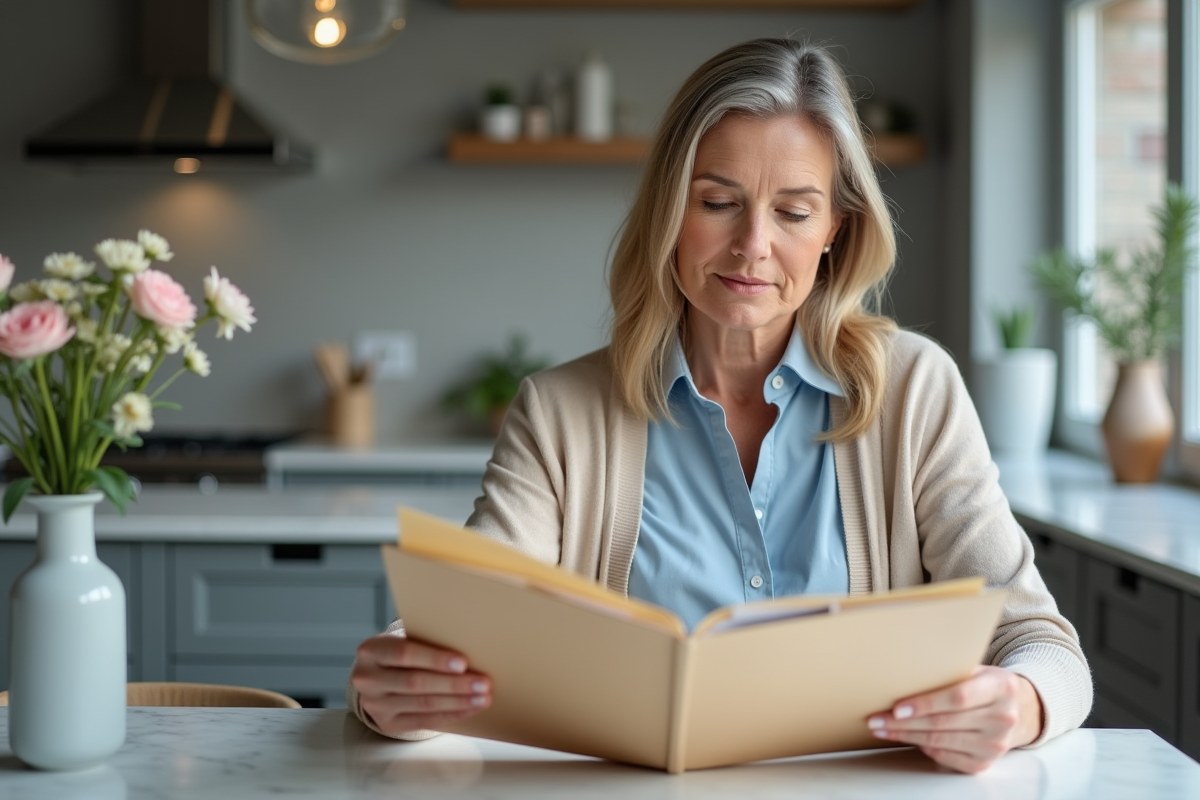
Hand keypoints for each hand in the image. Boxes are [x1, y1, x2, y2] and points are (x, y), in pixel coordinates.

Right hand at [351, 633, 491, 735]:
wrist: (376, 676)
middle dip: (454, 684)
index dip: (434, 659)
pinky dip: (451, 714)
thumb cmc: (400, 653)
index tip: (463, 663)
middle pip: (416, 682)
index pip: (404, 654)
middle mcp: (367, 679)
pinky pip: (424, 721)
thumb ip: (425, 642)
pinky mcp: (387, 723)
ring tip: (482, 697)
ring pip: (423, 704)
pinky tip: (469, 709)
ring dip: (457, 701)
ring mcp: (375, 704)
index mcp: (371, 651)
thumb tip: (470, 646)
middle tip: (483, 683)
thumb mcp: (402, 640)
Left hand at [865, 666, 1042, 773]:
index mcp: (1001, 687)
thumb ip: (948, 671)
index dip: (925, 703)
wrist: (1017, 708)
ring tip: (882, 727)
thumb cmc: (985, 683)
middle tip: (877, 719)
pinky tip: (905, 737)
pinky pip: (945, 756)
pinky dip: (921, 746)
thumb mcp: (975, 668)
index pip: (958, 698)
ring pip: (940, 741)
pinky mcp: (984, 762)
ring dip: (905, 735)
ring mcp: (994, 744)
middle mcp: (1002, 718)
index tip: (897, 707)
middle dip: (903, 722)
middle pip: (944, 723)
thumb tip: (902, 672)